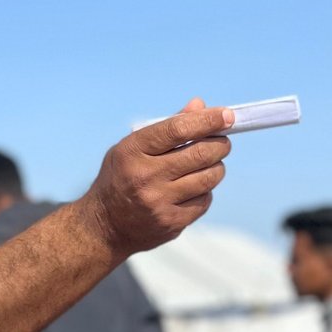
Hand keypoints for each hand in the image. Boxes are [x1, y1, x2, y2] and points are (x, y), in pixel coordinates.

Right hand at [79, 98, 234, 257]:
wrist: (104, 226)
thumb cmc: (122, 177)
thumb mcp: (133, 147)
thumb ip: (167, 127)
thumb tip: (200, 106)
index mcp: (133, 151)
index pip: (178, 129)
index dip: (207, 120)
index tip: (227, 115)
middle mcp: (145, 177)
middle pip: (199, 154)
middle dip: (219, 144)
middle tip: (223, 141)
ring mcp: (159, 202)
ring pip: (208, 178)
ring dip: (217, 166)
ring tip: (211, 163)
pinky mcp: (171, 223)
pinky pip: (204, 200)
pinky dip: (206, 190)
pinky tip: (196, 186)